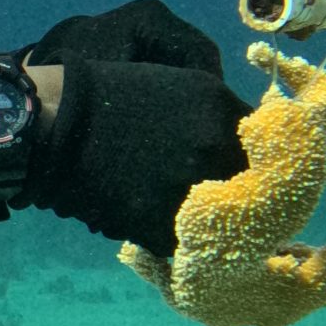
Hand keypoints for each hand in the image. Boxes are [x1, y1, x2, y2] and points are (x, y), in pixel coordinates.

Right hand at [24, 2, 249, 253]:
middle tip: (210, 187)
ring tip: (176, 200)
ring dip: (206, 215)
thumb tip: (255, 145)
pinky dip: (174, 231)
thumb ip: (228, 114)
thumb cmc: (120, 97)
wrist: (58, 127)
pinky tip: (152, 211)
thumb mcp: (186, 85)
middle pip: (247, 187)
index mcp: (222, 113)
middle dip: (235, 189)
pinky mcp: (159, 227)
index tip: (245, 165)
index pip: (267, 148)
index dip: (256, 159)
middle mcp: (213, 153)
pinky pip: (185, 240)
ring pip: (218, 218)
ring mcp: (187, 193)